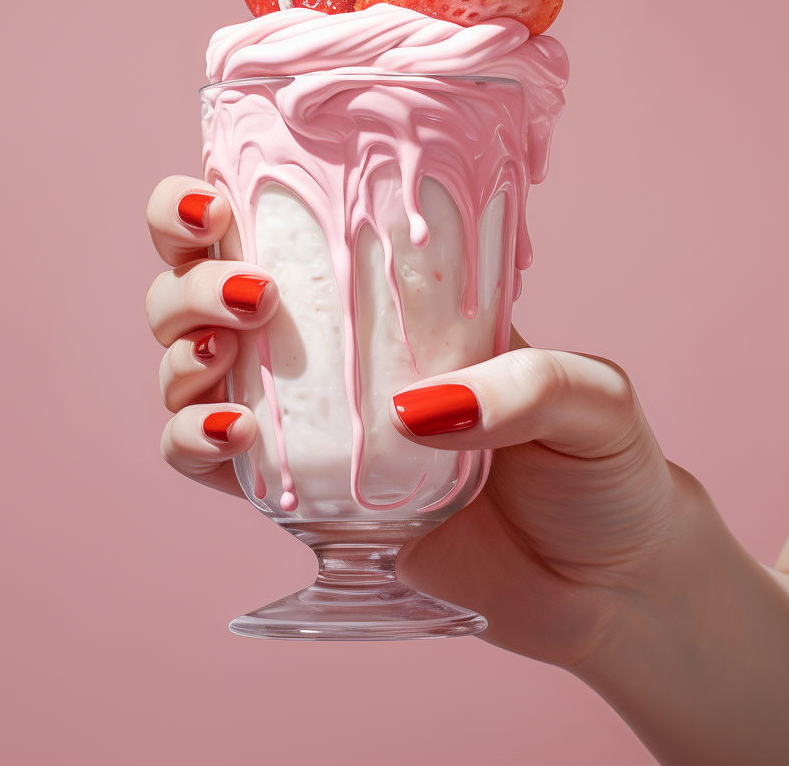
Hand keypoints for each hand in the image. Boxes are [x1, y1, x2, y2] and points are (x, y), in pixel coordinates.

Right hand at [145, 174, 688, 668]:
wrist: (606, 585)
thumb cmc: (601, 469)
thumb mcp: (593, 398)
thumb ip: (525, 386)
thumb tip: (412, 408)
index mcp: (391, 298)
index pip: (284, 229)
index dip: (216, 209)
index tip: (217, 202)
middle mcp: (329, 350)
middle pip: (203, 291)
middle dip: (190, 277)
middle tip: (249, 293)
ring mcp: (306, 424)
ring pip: (192, 368)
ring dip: (181, 351)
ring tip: (227, 353)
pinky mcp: (296, 500)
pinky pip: (207, 464)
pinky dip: (192, 441)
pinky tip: (234, 434)